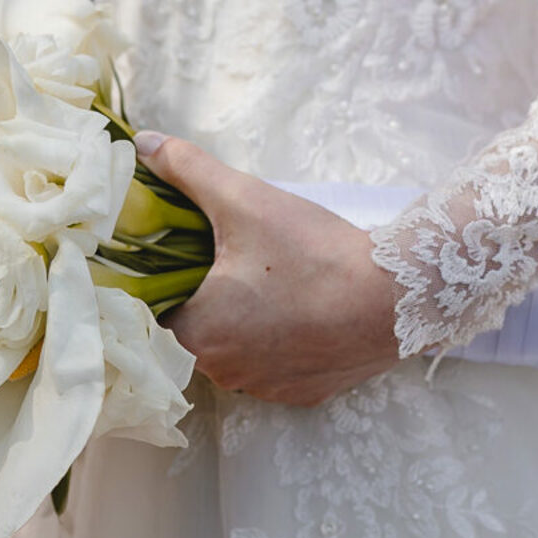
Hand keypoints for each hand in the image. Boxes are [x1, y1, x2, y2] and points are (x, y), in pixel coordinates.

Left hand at [135, 132, 404, 405]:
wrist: (394, 298)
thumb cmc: (313, 253)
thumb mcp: (244, 200)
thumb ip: (188, 171)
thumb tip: (143, 143)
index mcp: (196, 335)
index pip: (155, 313)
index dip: (163, 283)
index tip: (180, 258)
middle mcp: (223, 373)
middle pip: (194, 334)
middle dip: (205, 300)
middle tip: (229, 260)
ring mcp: (265, 388)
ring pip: (236, 351)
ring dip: (242, 324)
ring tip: (267, 283)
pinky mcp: (303, 394)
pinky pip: (275, 367)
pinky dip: (279, 342)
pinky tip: (298, 311)